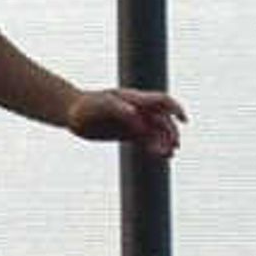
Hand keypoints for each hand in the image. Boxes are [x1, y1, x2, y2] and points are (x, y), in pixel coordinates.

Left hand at [69, 85, 184, 158]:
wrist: (72, 113)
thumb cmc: (86, 105)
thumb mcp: (102, 104)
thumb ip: (120, 109)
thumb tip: (138, 117)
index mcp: (135, 99)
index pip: (162, 101)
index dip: (176, 108)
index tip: (184, 120)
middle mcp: (138, 110)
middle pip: (163, 120)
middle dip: (171, 132)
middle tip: (173, 146)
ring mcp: (134, 122)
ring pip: (157, 133)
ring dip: (165, 142)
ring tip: (168, 155)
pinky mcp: (128, 134)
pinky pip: (147, 141)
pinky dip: (156, 148)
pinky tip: (162, 156)